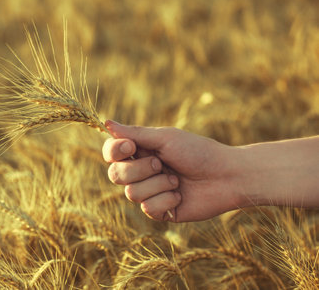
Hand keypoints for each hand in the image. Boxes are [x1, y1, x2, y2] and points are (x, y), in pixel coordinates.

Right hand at [102, 120, 243, 221]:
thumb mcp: (166, 138)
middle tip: (162, 163)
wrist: (226, 176)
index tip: (131, 147)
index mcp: (140, 152)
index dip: (114, 151)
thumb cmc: (198, 152)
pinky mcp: (159, 211)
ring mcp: (149, 192)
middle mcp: (140, 172)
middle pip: (115, 175)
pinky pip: (147, 208)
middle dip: (139, 169)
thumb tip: (106, 123)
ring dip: (157, 184)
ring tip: (176, 180)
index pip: (110, 153)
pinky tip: (180, 195)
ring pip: (131, 193)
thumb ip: (135, 133)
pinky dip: (166, 199)